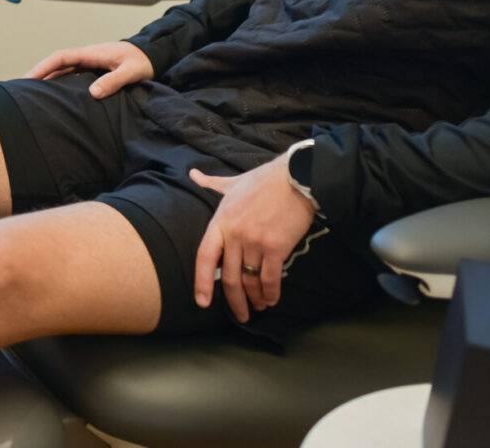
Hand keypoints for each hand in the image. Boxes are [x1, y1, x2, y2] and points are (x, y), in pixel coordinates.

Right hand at [23, 41, 153, 97]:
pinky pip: (70, 76)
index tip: (29, 78)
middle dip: (38, 74)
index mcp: (91, 53)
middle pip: (56, 64)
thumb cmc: (141, 61)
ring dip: (47, 79)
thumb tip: (92, 93)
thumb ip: (113, 81)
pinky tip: (53, 95)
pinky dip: (58, 83)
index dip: (43, 67)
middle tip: (20, 89)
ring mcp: (87, 64)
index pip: (61, 57)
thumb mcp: (131, 72)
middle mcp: (85, 57)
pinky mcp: (91, 71)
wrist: (151, 55)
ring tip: (31, 94)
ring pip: (61, 70)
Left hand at [190, 153, 317, 321]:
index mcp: (220, 221)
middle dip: (234, 301)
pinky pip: (270, 278)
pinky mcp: (277, 247)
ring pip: (250, 280)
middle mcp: (235, 234)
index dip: (202, 282)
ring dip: (254, 299)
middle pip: (229, 276)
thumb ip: (211, 183)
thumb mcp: (232, 182)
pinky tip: (271, 300)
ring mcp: (255, 241)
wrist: (295, 177)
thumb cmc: (263, 180)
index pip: (204, 257)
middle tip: (240, 315)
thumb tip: (193, 174)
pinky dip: (271, 293)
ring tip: (258, 308)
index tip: (202, 302)